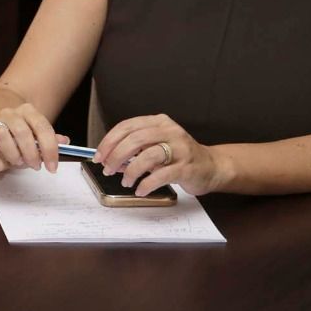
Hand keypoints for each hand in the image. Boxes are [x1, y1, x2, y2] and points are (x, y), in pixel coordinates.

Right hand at [0, 101, 67, 173]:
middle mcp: (9, 114)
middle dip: (31, 153)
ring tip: (18, 163)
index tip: (52, 167)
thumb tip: (64, 142)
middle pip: (21, 131)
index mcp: (28, 111)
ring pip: (1, 135)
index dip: (50, 149)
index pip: (42, 127)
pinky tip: (2, 166)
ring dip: (12, 155)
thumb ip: (50, 139)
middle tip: (35, 166)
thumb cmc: (20, 136)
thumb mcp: (37, 135)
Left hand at [94, 114, 226, 196]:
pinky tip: (140, 189)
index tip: (98, 156)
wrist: (211, 166)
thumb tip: (109, 159)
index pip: (127, 126)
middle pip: (135, 140)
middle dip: (116, 156)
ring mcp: (180, 148)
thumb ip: (135, 149)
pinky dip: (146, 183)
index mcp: (158, 122)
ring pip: (147, 156)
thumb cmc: (179, 156)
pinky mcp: (186, 167)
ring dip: (130, 171)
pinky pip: (161, 175)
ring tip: (125, 181)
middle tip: (107, 170)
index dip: (109, 141)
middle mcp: (169, 131)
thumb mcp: (156, 145)